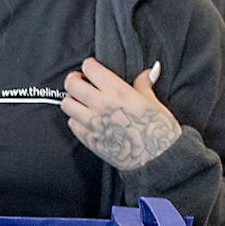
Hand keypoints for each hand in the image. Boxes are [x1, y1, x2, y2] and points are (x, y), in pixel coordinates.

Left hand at [62, 59, 180, 171]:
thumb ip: (144, 84)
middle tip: (80, 81)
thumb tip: (150, 71)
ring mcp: (91, 122)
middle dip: (74, 79)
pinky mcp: (87, 138)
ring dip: (72, 99)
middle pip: (71, 84)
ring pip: (66, 103)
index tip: (91, 67)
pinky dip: (75, 118)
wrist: (156, 159)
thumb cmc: (158, 130)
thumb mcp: (153, 102)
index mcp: (117, 91)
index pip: (90, 69)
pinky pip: (71, 123)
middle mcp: (100, 104)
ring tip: (81, 100)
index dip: (89, 65)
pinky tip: (85, 118)